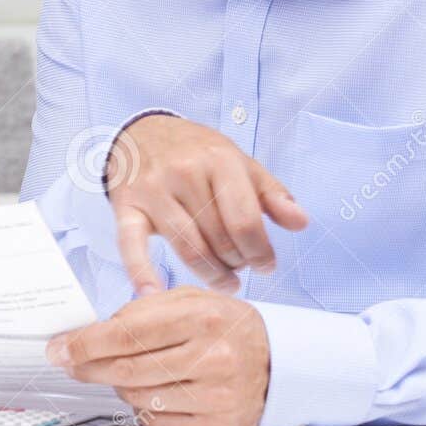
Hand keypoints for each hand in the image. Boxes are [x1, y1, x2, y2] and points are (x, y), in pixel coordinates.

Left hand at [47, 287, 268, 425]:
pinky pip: (158, 423)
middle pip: (126, 369)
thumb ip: (143, 309)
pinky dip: (144, 408)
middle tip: (71, 363)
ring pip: (138, 398)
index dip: (84, 343)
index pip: (125, 333)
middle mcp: (212, 357)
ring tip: (122, 373)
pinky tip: (151, 393)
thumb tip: (92, 330)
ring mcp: (217, 396)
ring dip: (118, 386)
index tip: (61, 347)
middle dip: (88, 367)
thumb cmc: (229, 329)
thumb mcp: (192, 300)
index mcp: (202, 317)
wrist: (283, 364)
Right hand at [108, 115, 307, 293]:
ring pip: (187, 247)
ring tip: (222, 281)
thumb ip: (272, 194)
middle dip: (236, 262)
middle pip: (218, 238)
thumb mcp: (239, 162)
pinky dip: (140, 270)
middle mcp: (184, 172)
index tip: (265, 264)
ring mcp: (152, 190)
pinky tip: (151, 292)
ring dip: (209, 274)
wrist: (142, 132)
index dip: (260, 252)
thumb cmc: (196, 152)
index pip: (245, 221)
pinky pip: (131, 243)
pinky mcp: (125, 205)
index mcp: (219, 160)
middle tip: (239, 267)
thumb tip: (300, 222)